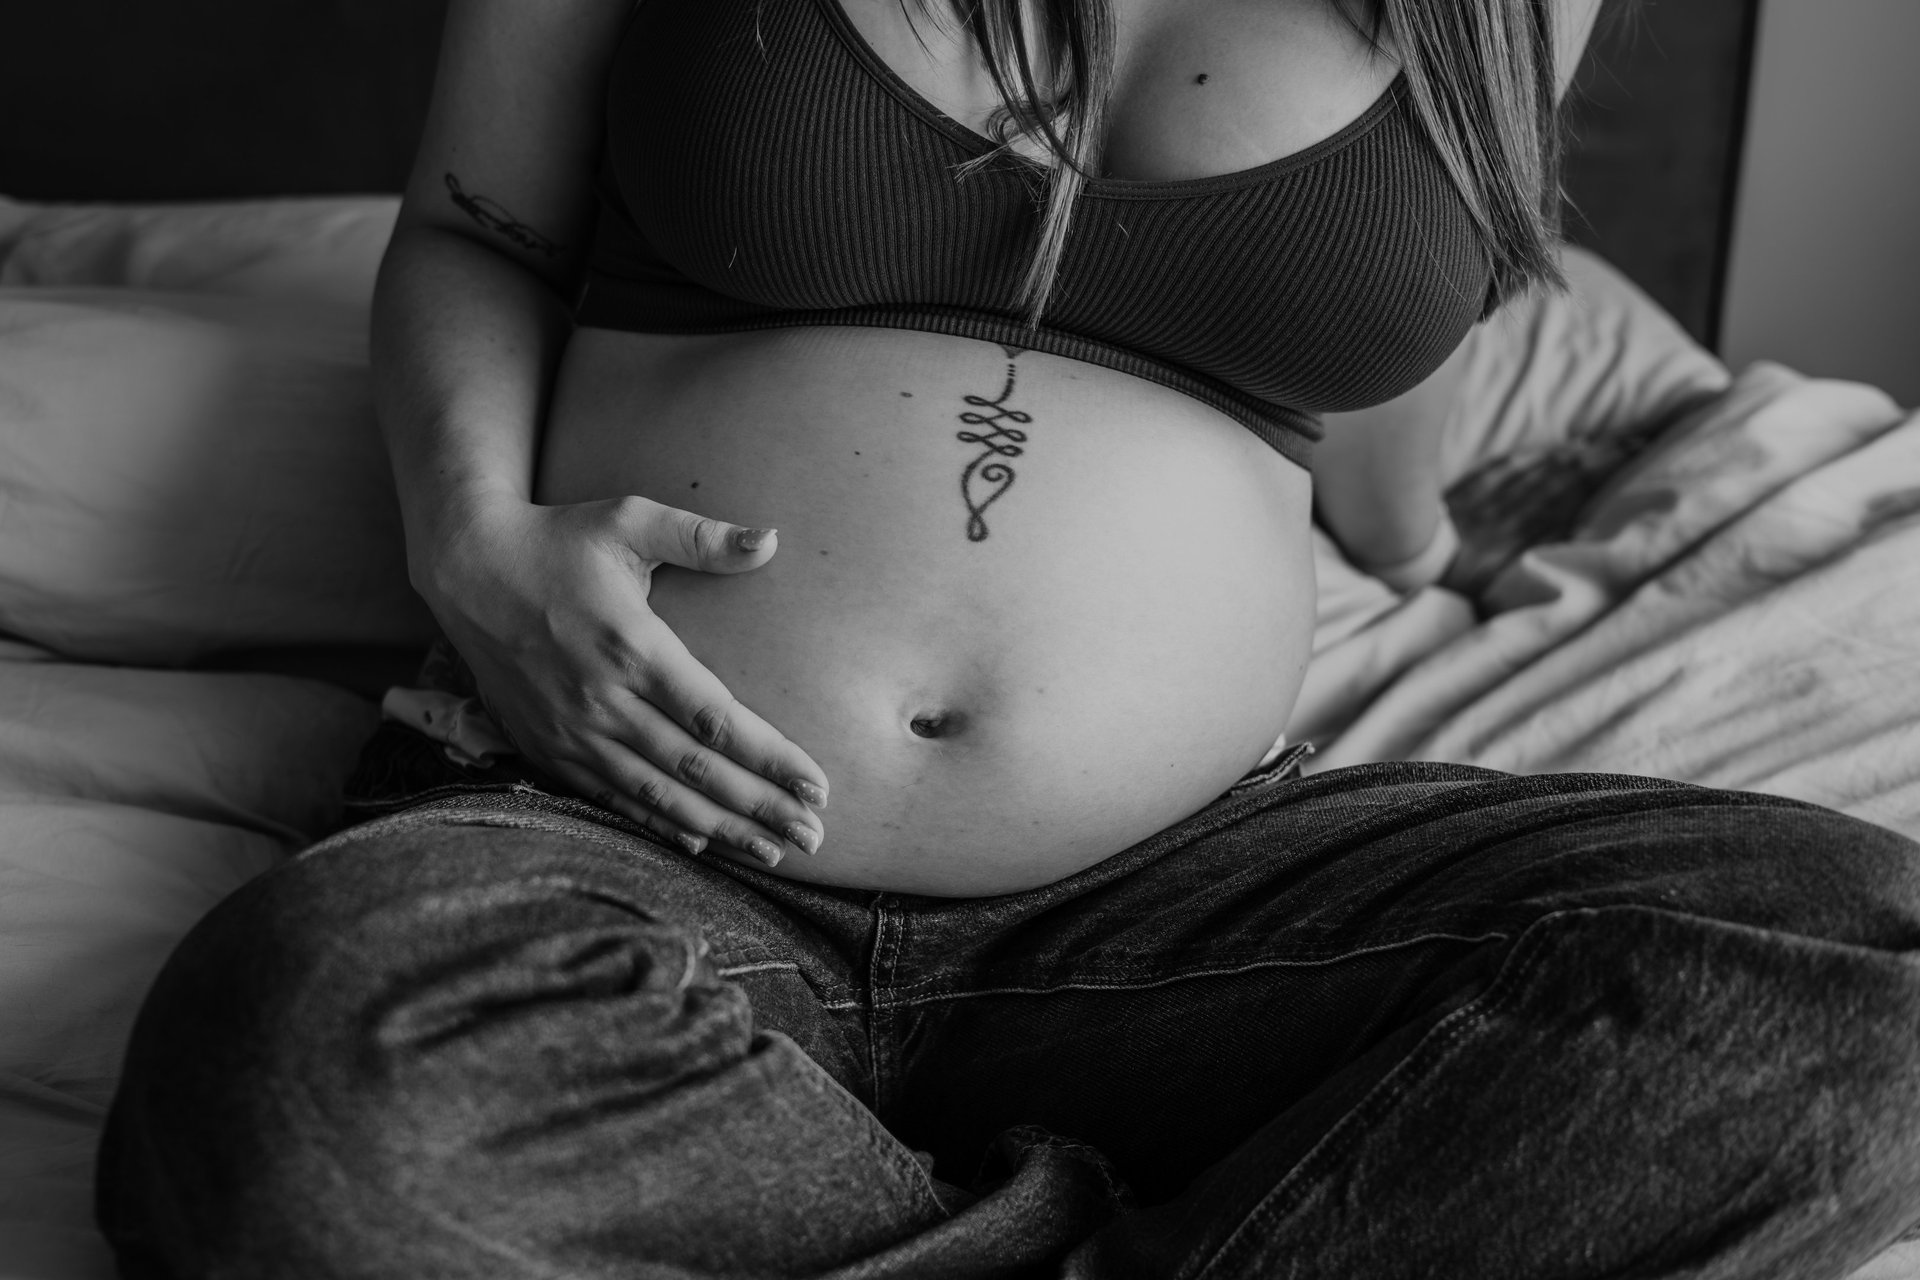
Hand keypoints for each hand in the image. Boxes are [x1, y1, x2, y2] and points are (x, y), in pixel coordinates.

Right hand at [414, 492, 828, 867]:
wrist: (466, 570)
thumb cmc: (558, 540)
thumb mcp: (628, 519)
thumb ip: (701, 537)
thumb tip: (770, 540)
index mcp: (632, 646)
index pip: (717, 720)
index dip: (772, 759)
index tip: (818, 786)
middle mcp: (603, 700)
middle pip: (697, 772)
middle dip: (760, 809)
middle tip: (812, 837)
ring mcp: (572, 732)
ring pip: (658, 796)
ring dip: (720, 830)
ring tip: (773, 853)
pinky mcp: (548, 748)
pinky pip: (613, 799)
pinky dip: (659, 826)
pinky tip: (702, 844)